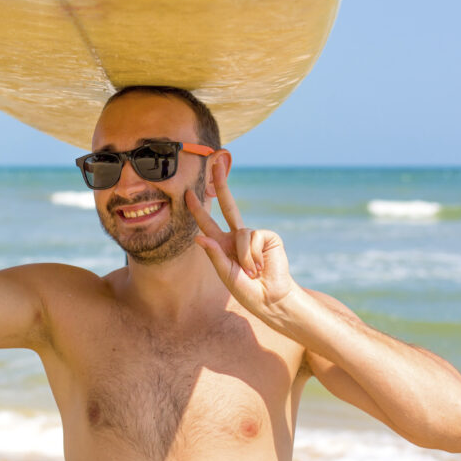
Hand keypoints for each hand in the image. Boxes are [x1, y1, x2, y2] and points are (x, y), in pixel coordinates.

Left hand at [187, 161, 296, 316]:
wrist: (271, 298)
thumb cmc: (247, 290)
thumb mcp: (226, 274)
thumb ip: (214, 255)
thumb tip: (199, 236)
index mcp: (223, 245)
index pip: (207, 223)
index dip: (198, 209)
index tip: (189, 193)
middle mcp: (237, 236)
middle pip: (228, 205)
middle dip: (222, 184)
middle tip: (215, 162)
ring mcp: (253, 235)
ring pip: (241, 233)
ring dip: (243, 257)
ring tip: (252, 272)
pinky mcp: (268, 236)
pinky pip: (252, 237)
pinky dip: (253, 254)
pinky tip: (260, 265)